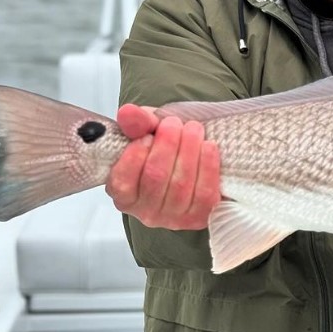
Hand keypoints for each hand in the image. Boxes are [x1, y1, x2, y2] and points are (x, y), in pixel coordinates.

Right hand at [105, 104, 221, 229]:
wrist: (195, 159)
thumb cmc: (166, 148)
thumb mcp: (148, 132)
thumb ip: (137, 123)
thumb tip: (128, 112)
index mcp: (124, 194)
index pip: (123, 180)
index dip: (136, 155)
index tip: (148, 135)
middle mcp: (146, 212)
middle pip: (156, 177)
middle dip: (167, 145)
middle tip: (174, 123)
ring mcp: (174, 218)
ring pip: (181, 185)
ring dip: (189, 150)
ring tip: (193, 129)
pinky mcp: (200, 217)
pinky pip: (205, 194)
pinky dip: (208, 166)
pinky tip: (209, 147)